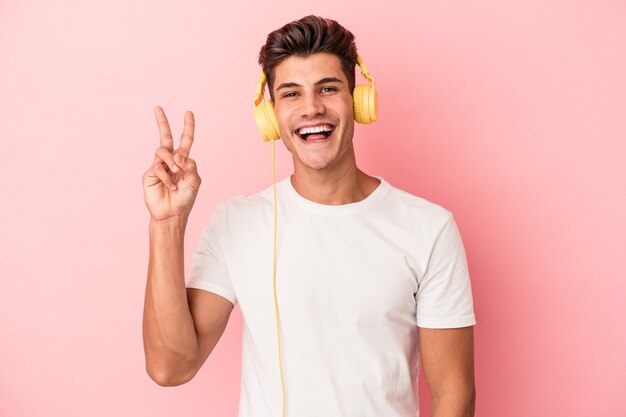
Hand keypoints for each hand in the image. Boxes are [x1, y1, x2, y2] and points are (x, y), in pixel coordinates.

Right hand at [142, 106, 201, 221]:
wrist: (172, 213)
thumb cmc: (185, 198)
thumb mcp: (194, 179)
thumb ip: (190, 164)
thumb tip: (180, 154)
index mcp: (184, 160)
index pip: (186, 140)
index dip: (188, 127)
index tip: (189, 113)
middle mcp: (171, 160)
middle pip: (166, 137)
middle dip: (162, 122)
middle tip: (157, 108)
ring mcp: (159, 165)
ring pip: (163, 150)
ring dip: (172, 160)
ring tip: (176, 172)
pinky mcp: (150, 173)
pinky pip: (159, 166)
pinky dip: (167, 176)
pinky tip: (171, 186)